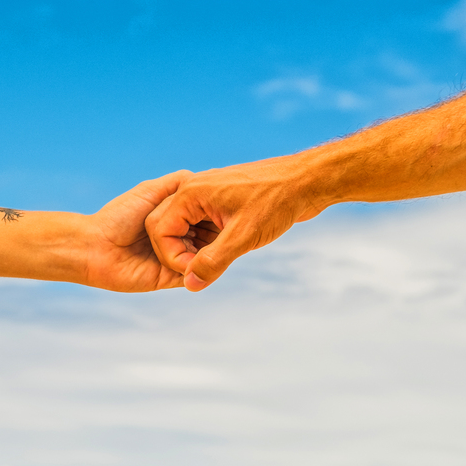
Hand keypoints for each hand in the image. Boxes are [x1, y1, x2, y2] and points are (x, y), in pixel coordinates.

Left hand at [83, 170, 218, 292]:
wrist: (95, 247)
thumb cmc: (119, 216)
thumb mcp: (151, 191)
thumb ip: (177, 183)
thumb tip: (204, 178)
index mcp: (176, 219)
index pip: (206, 216)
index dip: (218, 211)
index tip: (229, 204)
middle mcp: (179, 239)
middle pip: (210, 237)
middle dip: (220, 231)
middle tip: (230, 224)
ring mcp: (176, 259)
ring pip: (205, 256)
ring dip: (213, 249)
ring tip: (221, 239)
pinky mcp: (170, 278)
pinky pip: (192, 275)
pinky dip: (201, 267)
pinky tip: (207, 256)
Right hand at [145, 155, 324, 291]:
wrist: (305, 181)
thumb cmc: (276, 201)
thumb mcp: (244, 237)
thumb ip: (214, 262)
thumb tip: (190, 284)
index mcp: (191, 193)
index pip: (159, 230)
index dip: (173, 257)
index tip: (197, 272)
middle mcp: (194, 189)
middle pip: (166, 228)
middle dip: (181, 253)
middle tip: (205, 269)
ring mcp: (206, 194)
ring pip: (184, 227)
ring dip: (195, 248)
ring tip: (219, 260)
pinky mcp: (219, 200)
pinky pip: (200, 224)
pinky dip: (207, 241)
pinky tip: (228, 248)